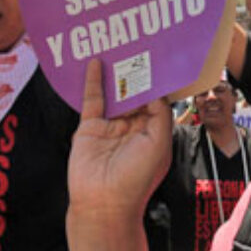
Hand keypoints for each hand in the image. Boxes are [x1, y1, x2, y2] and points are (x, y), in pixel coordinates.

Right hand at [68, 59, 172, 218]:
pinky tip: (95, 62)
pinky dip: (92, 80)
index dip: (159, 82)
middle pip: (135, 94)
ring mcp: (110, 126)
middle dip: (137, 73)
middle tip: (139, 45)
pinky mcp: (89, 127)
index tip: (162, 58)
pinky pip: (92, 99)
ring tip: (118, 47)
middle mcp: (133, 127)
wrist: (103, 205)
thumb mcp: (159, 144)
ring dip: (116, 73)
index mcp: (154, 132)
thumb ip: (160, 114)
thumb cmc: (137, 178)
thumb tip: (157, 89)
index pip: (157, 100)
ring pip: (114, 94)